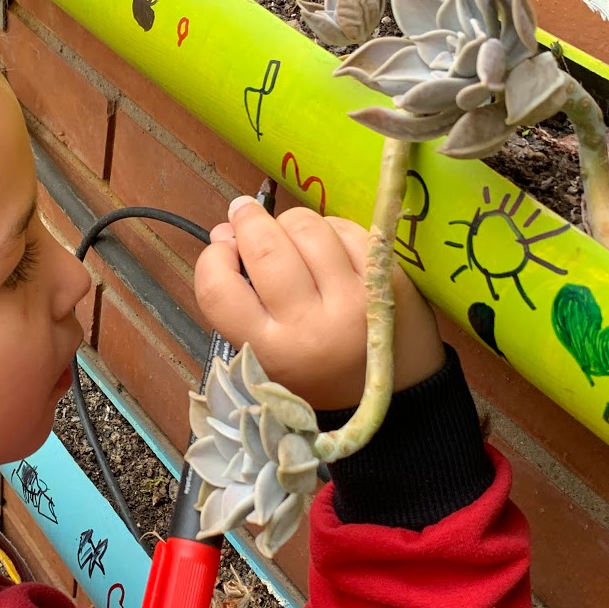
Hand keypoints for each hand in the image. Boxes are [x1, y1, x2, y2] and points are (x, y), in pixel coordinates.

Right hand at [195, 199, 443, 410]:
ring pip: (306, 228)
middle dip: (248, 220)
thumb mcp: (269, 352)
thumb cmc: (319, 371)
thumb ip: (240, 298)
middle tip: (245, 213)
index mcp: (271, 351)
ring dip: (289, 222)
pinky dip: (329, 227)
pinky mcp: (385, 279)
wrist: (395, 394)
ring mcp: (352, 299)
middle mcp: (310, 326)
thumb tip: (223, 230)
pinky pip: (345, 228)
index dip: (212, 258)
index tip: (222, 250)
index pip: (219, 289)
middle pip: (265, 248)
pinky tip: (327, 243)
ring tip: (290, 235)